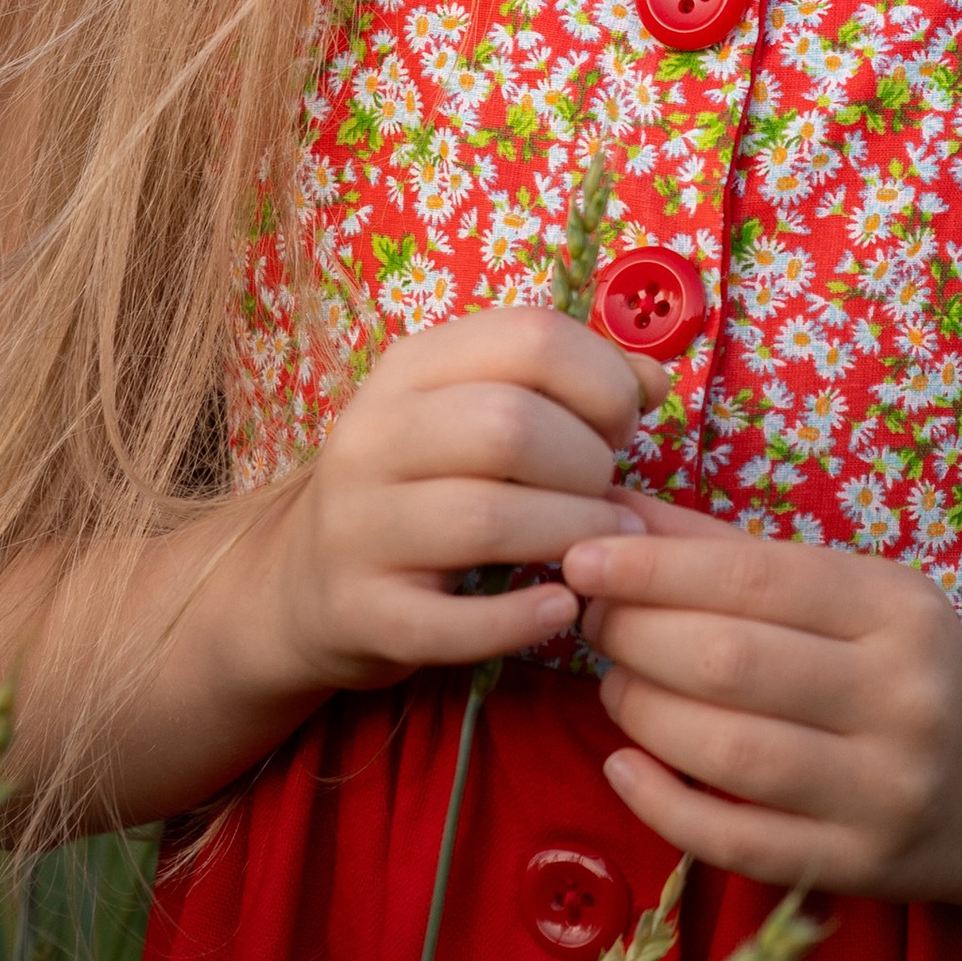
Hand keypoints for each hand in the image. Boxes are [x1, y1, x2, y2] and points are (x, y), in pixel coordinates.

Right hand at [268, 311, 667, 691]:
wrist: (305, 581)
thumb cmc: (424, 486)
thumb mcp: (475, 414)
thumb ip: (569, 387)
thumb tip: (655, 382)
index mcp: (409, 367)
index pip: (529, 337)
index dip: (603, 380)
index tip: (620, 425)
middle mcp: (372, 435)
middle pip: (510, 426)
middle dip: (588, 463)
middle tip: (606, 493)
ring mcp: (357, 526)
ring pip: (486, 519)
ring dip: (570, 534)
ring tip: (601, 546)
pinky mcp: (361, 611)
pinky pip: (454, 623)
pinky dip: (522, 619)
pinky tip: (561, 607)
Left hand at [559, 506, 961, 899]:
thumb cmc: (904, 666)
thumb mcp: (849, 591)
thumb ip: (730, 554)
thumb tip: (617, 514)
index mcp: (899, 609)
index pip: (755, 578)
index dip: (654, 568)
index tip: (584, 556)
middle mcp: (901, 698)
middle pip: (731, 664)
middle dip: (636, 636)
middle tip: (591, 620)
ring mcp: (884, 791)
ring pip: (728, 753)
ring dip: (643, 713)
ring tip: (614, 684)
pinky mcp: (858, 865)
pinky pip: (736, 842)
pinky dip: (662, 805)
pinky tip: (624, 766)